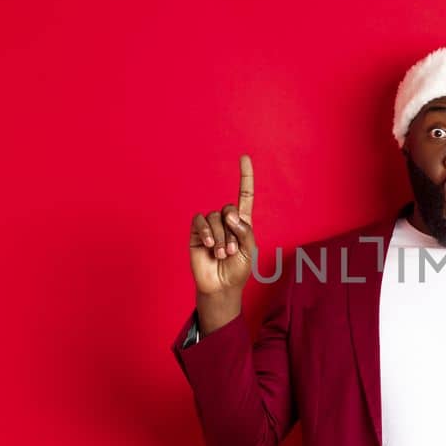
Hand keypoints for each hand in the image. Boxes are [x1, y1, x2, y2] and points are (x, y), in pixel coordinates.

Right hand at [189, 154, 256, 329]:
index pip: (244, 195)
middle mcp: (226, 221)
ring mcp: (210, 226)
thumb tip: (230, 215)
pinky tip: (208, 245)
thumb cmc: (237, 271)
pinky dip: (206, 231)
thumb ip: (245, 231)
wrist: (220, 287)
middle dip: (232, 230)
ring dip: (220, 237)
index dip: (245, 177)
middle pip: (229, 209)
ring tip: (221, 254)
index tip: (244, 157)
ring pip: (215, 217)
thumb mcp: (250, 251)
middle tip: (231, 251)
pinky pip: (200, 221)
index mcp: (242, 223)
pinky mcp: (195, 232)